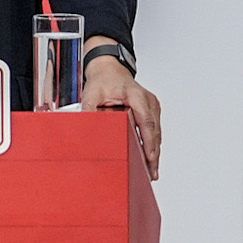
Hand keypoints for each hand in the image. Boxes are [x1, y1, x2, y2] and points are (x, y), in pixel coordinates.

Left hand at [83, 52, 161, 178]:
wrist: (109, 69)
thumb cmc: (102, 80)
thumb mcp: (91, 93)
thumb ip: (89, 110)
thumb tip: (85, 127)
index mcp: (136, 96)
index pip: (146, 121)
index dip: (149, 141)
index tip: (150, 157)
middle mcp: (148, 101)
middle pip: (154, 131)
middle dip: (153, 154)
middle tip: (152, 173)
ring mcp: (152, 106)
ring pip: (156, 133)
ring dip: (154, 152)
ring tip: (151, 172)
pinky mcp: (150, 111)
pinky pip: (153, 130)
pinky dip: (152, 144)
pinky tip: (149, 159)